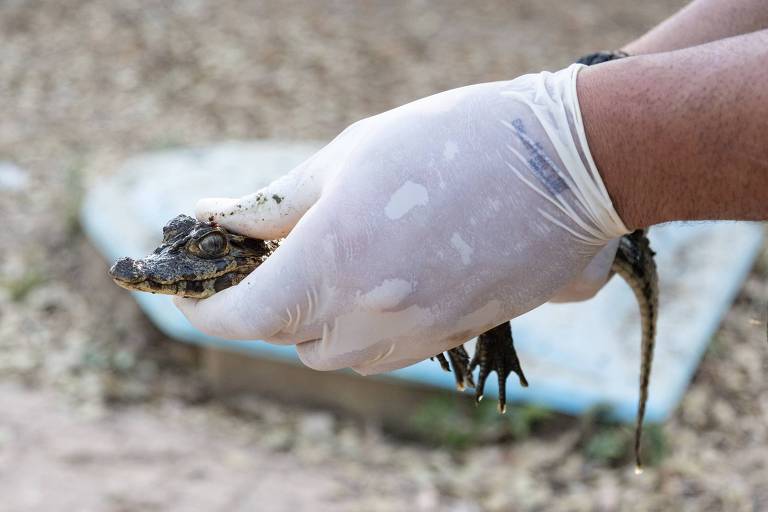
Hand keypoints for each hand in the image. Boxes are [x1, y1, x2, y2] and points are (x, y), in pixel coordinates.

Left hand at [174, 64, 628, 374]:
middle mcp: (369, 314)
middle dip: (271, 304)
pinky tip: (386, 276)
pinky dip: (366, 326)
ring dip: (320, 319)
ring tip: (337, 264)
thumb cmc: (451, 140)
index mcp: (331, 262)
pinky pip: (385, 351)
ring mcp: (415, 334)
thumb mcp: (349, 157)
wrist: (565, 164)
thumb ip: (278, 205)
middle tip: (278, 257)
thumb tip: (218, 220)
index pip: (241, 317)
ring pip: (338, 353)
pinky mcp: (453, 338)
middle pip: (289, 338)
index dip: (208, 308)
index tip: (198, 292)